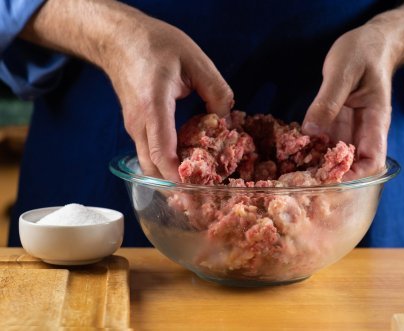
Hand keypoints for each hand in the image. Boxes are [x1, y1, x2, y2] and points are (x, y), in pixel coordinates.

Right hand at [20, 0, 233, 180]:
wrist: (118, 38)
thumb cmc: (154, 44)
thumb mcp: (195, 60)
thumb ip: (216, 90)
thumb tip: (226, 119)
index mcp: (153, 106)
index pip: (161, 153)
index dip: (177, 177)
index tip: (195, 193)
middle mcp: (138, 123)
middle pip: (152, 167)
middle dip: (174, 188)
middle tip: (199, 202)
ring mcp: (134, 126)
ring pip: (148, 163)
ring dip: (169, 178)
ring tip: (195, 190)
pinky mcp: (136, 126)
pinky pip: (149, 152)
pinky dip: (165, 164)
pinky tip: (185, 166)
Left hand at [302, 0, 403, 179]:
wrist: (370, 44)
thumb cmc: (363, 53)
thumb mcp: (343, 72)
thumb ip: (327, 102)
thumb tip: (311, 132)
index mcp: (375, 122)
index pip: (373, 161)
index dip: (355, 176)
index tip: (329, 179)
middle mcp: (363, 131)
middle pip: (351, 165)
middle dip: (329, 175)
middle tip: (300, 179)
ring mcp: (348, 129)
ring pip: (334, 156)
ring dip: (315, 164)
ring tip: (291, 170)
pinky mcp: (335, 124)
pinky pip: (323, 142)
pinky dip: (309, 148)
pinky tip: (291, 150)